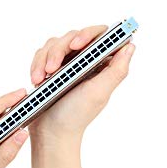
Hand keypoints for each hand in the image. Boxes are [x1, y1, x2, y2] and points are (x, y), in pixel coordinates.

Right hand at [28, 25, 134, 167]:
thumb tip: (130, 47)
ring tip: (42, 78)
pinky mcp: (52, 66)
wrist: (50, 133)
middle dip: (59, 51)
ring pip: (56, 43)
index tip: (76, 45)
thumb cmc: (76, 116)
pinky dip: (37, 64)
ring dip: (46, 59)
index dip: (88, 34)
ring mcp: (68, 62)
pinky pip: (43, 53)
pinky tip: (36, 80)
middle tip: (52, 69)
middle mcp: (86, 59)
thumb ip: (117, 70)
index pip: (99, 35)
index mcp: (101, 63)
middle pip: (73, 36)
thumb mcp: (99, 93)